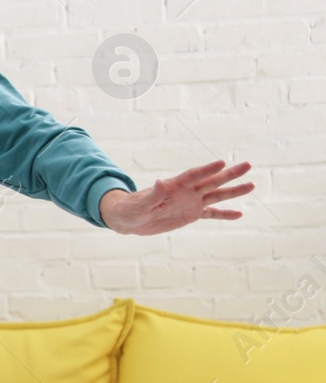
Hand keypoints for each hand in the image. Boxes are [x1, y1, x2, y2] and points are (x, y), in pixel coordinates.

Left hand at [99, 160, 253, 235]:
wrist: (130, 219)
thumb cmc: (132, 208)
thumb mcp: (140, 203)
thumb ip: (153, 194)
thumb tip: (160, 182)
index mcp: (174, 185)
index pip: (194, 175)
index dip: (207, 169)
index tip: (222, 162)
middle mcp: (187, 191)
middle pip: (211, 181)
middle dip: (229, 174)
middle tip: (248, 165)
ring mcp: (191, 202)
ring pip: (216, 195)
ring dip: (233, 191)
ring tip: (252, 185)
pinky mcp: (192, 214)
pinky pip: (212, 213)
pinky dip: (224, 214)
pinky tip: (240, 214)